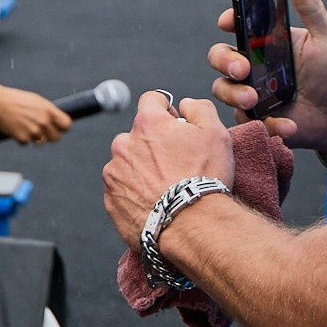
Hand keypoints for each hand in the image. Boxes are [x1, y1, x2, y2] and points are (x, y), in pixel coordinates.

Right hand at [0, 85, 71, 144]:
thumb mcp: (35, 101)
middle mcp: (43, 121)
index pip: (66, 125)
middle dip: (49, 135)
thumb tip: (55, 121)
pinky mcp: (22, 138)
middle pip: (56, 137)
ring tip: (22, 124)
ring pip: (40, 141)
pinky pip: (25, 142)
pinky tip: (14, 126)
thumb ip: (46, 111)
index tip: (58, 128)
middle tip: (39, 129)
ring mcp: (33, 131)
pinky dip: (20, 137)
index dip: (63, 127)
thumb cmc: (14, 99)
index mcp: (48, 109)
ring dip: (33, 136)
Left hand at [102, 92, 234, 251]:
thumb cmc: (205, 180)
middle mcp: (124, 144)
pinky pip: (122, 190)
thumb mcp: (216, 133)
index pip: (151, 100)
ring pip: (128, 163)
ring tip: (166, 188)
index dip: (167, 111)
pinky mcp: (110, 199)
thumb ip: (199, 108)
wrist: (192, 226)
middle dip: (153, 145)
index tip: (176, 126)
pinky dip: (135, 194)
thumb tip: (185, 104)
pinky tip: (156, 203)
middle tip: (176, 164)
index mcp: (147, 123)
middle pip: (137, 135)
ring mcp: (114, 172)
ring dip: (142, 170)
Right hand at [207, 0, 326, 154]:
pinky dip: (268, 124)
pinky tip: (288, 124)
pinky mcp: (260, 120)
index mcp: (266, 43)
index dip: (228, 21)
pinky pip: (249, 121)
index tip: (228, 21)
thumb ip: (310, 8)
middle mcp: (254, 66)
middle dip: (224, 61)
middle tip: (241, 68)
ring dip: (233, 93)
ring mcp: (253, 93)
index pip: (236, 27)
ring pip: (223, 89)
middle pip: (219, 57)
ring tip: (254, 99)